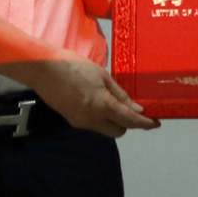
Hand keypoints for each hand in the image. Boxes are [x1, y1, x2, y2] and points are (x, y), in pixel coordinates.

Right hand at [16, 53, 159, 137]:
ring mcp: (81, 122)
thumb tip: (136, 108)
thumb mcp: (101, 75)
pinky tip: (96, 101)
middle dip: (128, 123)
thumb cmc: (73, 66)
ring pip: (105, 129)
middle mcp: (92, 119)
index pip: (130, 120)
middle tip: (131, 108)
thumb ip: (119, 94)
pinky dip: (99, 117)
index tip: (155, 123)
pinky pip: (93, 124)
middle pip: (119, 131)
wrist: (42, 70)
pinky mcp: (72, 121)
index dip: (145, 124)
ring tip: (111, 101)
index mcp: (102, 105)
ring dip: (113, 120)